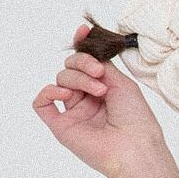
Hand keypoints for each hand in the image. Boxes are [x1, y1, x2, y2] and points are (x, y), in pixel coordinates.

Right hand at [32, 24, 169, 177]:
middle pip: (70, 67)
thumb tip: (85, 46)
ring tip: (98, 90)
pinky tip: (66, 93)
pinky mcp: (60, 125)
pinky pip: (42, 103)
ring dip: (77, 78)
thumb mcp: (122, 82)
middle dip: (82, 63)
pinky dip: (49, 91)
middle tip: (99, 73)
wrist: (135, 146)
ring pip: (60, 79)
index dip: (81, 46)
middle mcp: (85, 99)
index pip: (84, 63)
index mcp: (101, 88)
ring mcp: (72, 112)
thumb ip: (100, 63)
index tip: (83, 31)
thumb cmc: (136, 118)